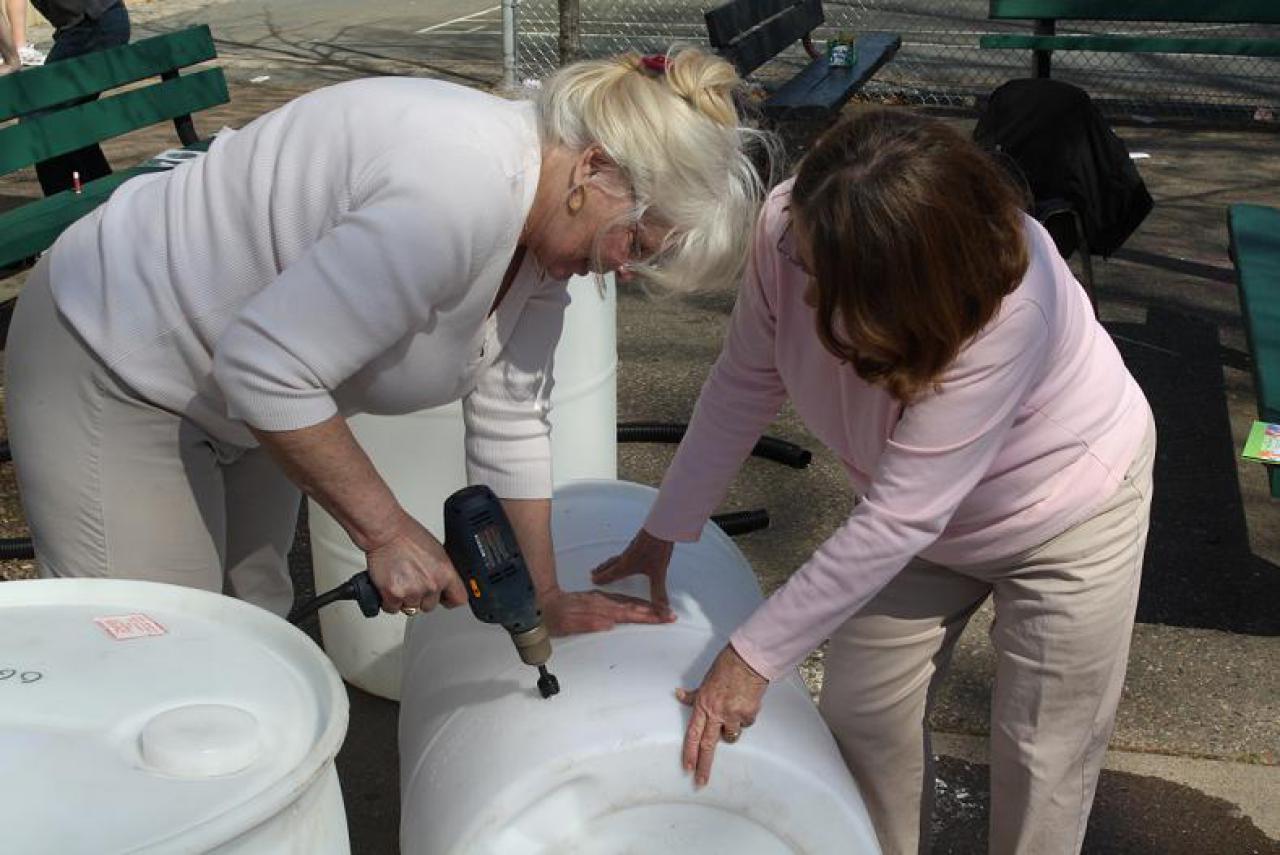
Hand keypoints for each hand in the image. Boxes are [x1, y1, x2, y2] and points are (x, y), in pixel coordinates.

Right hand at [364, 513, 466, 613]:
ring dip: (405, 599)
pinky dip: (389, 601)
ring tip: (400, 579)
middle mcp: (431, 584)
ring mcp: (412, 591)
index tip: (444, 598)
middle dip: (422, 597)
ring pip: (411, 608)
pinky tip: (390, 585)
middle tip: (413, 581)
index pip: (458, 599)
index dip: (449, 599)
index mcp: (446, 573)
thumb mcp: (437, 552)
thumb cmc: (408, 536)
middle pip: (430, 606)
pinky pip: (392, 608)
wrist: (386, 532)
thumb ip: (442, 572)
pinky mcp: (393, 595)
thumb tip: (445, 584)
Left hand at [540, 586, 674, 634]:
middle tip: (671, 615)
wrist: (542, 602)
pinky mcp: (598, 600)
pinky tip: (637, 604)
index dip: (647, 616)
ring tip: (661, 610)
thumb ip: (588, 623)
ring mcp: (600, 601)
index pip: (628, 614)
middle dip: (653, 611)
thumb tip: (609, 624)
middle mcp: (602, 604)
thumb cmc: (554, 617)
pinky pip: (621, 600)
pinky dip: (633, 602)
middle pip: (633, 607)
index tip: (663, 618)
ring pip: (628, 602)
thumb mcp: (567, 624)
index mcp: (599, 610)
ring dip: (645, 606)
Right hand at [591, 528, 674, 616]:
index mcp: (626, 564)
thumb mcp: (658, 574)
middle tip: (593, 572)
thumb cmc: (656, 548)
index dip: (602, 578)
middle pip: (610, 564)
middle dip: (602, 569)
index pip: (611, 574)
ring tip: (606, 564)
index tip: (593, 580)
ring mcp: (633, 547)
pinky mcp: (640, 541)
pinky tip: (628, 554)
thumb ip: (658, 593)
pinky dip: (621, 555)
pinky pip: (625, 551)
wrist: (661, 527)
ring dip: (609, 562)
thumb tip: (660, 609)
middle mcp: (626, 556)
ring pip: (617, 556)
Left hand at [677, 644, 767, 787]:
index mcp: (703, 705)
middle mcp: (716, 713)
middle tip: (701, 781)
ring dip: (731, 731)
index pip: (693, 734)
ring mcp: (732, 715)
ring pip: (730, 736)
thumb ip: (694, 695)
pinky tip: (745, 703)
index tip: (688, 767)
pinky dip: (745, 717)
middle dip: (704, 766)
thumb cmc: (726, 667)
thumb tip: (679, 694)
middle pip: (708, 745)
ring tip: (734, 712)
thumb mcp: (705, 681)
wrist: (747, 661)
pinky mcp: (748, 714)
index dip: (690, 752)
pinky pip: (746, 724)